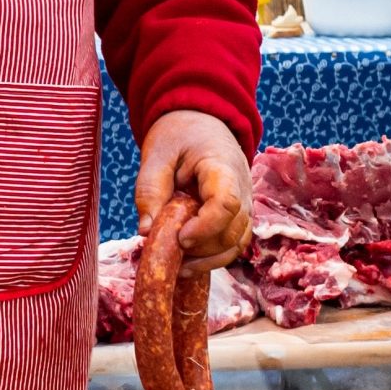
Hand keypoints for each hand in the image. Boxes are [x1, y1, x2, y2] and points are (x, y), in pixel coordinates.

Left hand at [135, 111, 252, 273]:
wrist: (200, 123)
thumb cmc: (178, 135)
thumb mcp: (156, 154)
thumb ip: (150, 189)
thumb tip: (145, 231)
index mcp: (222, 166)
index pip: (226, 203)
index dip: (205, 227)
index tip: (180, 238)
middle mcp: (242, 188)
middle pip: (233, 230)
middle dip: (203, 249)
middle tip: (171, 254)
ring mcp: (244, 203)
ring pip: (238, 242)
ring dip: (209, 260)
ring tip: (178, 267)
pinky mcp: (238, 216)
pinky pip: (233, 243)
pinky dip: (213, 257)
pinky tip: (189, 264)